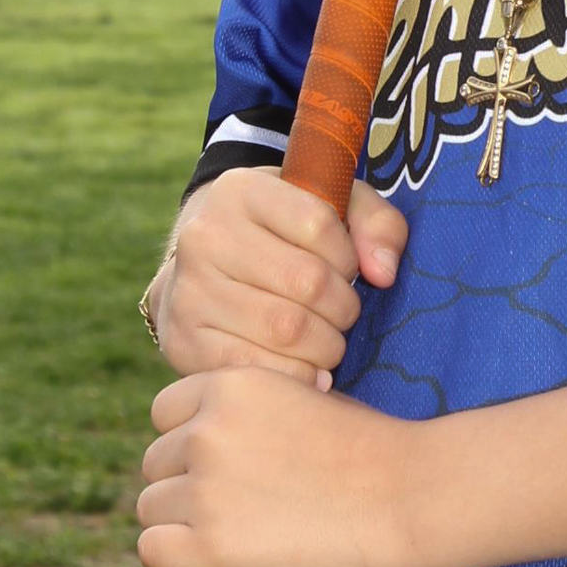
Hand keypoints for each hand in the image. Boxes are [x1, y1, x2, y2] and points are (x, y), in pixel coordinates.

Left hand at [136, 366, 413, 566]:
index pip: (166, 413)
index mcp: (230, 385)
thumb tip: (214, 455)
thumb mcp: (302, 401)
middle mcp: (206, 430)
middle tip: (234, 508)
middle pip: (155, 462)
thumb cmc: (371, 453)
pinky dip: (179, 561)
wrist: (409, 496)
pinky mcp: (209, 546)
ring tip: (234, 536)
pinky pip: (155, 551)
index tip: (222, 465)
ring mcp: (204, 488)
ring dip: (182, 524)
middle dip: (184, 484)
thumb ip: (250, 419)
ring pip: (151, 507)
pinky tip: (218, 562)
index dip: (190, 441)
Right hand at [146, 171, 408, 382]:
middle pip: (307, 281)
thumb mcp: (332, 207)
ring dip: (326, 345)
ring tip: (326, 340)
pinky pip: (256, 368)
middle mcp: (204, 236)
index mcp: (240, 191)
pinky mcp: (183, 341)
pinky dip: (296, 376)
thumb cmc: (283, 237)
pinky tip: (308, 370)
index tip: (346, 268)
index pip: (318, 223)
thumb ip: (376, 224)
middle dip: (343, 308)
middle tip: (342, 314)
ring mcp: (188, 290)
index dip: (348, 256)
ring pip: (286, 330)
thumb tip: (383, 273)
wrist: (205, 271)